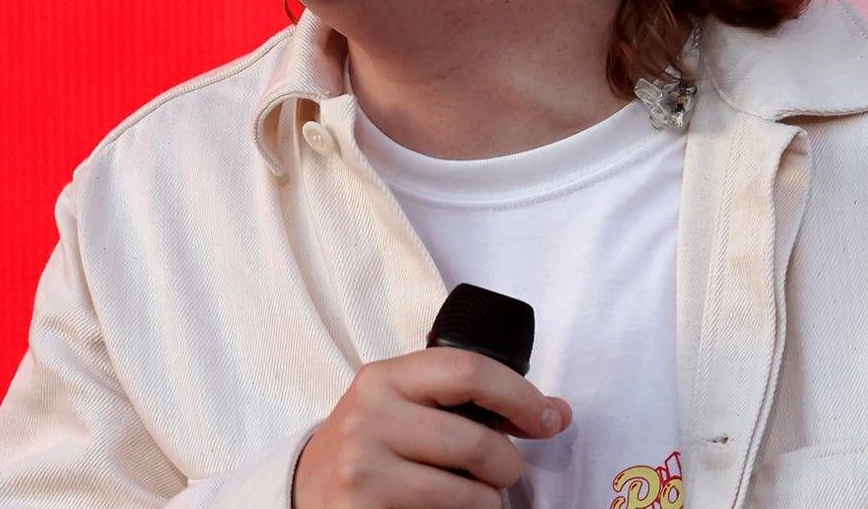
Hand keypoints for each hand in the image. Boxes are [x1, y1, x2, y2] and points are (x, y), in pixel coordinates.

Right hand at [293, 348, 573, 508]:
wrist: (309, 485)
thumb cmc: (377, 439)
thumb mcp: (407, 401)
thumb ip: (473, 398)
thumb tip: (558, 414)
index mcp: (383, 379)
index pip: (469, 372)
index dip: (521, 397)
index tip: (548, 419)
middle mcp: (368, 420)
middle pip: (476, 444)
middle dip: (509, 465)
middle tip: (506, 472)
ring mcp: (362, 473)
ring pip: (467, 496)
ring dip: (491, 502)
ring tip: (481, 497)